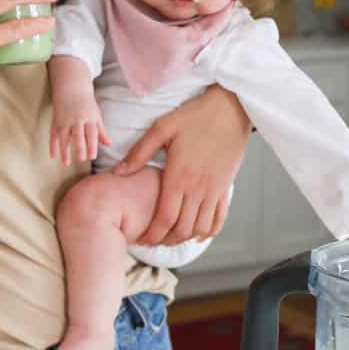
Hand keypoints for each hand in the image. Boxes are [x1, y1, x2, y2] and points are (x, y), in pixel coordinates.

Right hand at [50, 95, 110, 165]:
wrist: (71, 89)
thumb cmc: (86, 105)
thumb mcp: (96, 116)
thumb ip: (101, 132)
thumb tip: (109, 145)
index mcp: (89, 118)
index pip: (91, 133)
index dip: (92, 145)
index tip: (92, 156)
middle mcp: (76, 120)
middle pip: (78, 135)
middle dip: (79, 147)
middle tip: (82, 159)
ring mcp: (64, 121)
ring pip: (64, 137)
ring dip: (64, 150)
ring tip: (66, 163)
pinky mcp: (55, 122)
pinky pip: (53, 135)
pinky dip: (52, 145)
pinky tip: (53, 156)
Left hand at [115, 85, 250, 245]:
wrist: (231, 108)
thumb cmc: (195, 115)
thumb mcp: (162, 128)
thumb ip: (139, 152)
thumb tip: (118, 172)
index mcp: (179, 176)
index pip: (165, 218)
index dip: (152, 234)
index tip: (142, 239)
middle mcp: (198, 188)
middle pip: (182, 228)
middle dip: (165, 240)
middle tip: (152, 242)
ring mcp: (215, 190)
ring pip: (200, 228)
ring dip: (185, 238)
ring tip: (170, 238)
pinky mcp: (226, 187)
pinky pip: (219, 218)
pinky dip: (209, 232)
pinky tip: (198, 235)